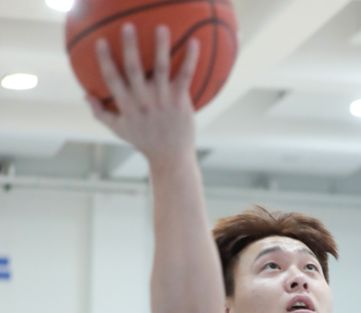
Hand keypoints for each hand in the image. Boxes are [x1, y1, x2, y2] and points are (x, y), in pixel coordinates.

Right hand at [87, 24, 199, 167]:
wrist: (171, 157)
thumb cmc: (144, 141)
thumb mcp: (119, 130)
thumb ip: (101, 113)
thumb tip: (85, 95)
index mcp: (127, 107)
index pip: (112, 80)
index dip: (105, 61)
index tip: (100, 41)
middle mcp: (144, 102)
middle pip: (134, 71)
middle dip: (130, 48)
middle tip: (128, 26)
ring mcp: (163, 101)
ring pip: (161, 70)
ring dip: (161, 48)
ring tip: (162, 27)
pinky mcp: (181, 102)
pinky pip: (185, 77)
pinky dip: (190, 60)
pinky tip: (194, 42)